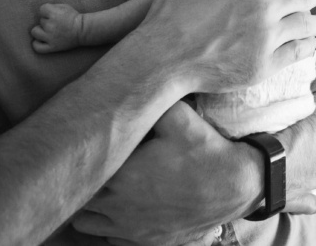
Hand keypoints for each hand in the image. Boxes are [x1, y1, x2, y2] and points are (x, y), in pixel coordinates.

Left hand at [71, 101, 259, 245]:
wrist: (235, 187)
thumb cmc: (206, 151)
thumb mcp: (180, 117)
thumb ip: (150, 103)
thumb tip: (131, 85)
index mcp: (121, 175)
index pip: (83, 169)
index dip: (84, 156)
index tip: (91, 144)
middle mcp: (118, 206)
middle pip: (80, 196)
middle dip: (86, 179)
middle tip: (98, 161)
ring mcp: (130, 229)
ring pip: (86, 222)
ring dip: (91, 206)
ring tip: (105, 186)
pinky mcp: (144, 242)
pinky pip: (108, 240)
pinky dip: (109, 226)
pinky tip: (122, 208)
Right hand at [129, 0, 315, 94]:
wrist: (161, 60)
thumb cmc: (170, 13)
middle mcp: (262, 7)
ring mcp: (265, 38)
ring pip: (305, 25)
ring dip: (313, 22)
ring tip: (315, 23)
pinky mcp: (264, 65)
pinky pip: (298, 52)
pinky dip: (307, 46)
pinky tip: (307, 44)